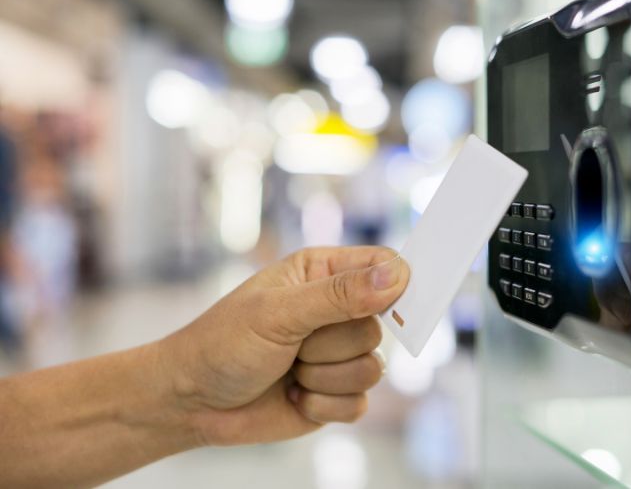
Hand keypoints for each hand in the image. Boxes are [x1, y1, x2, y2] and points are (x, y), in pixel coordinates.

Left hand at [157, 246, 408, 446]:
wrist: (192, 401)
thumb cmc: (223, 343)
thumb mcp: (277, 312)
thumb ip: (338, 295)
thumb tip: (397, 276)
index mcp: (322, 274)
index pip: (382, 267)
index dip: (393, 284)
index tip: (383, 304)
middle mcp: (336, 312)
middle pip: (378, 326)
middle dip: (332, 345)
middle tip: (294, 344)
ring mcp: (338, 355)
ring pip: (373, 368)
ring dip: (324, 378)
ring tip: (289, 370)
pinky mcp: (336, 394)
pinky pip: (359, 403)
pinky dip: (323, 405)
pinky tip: (292, 396)